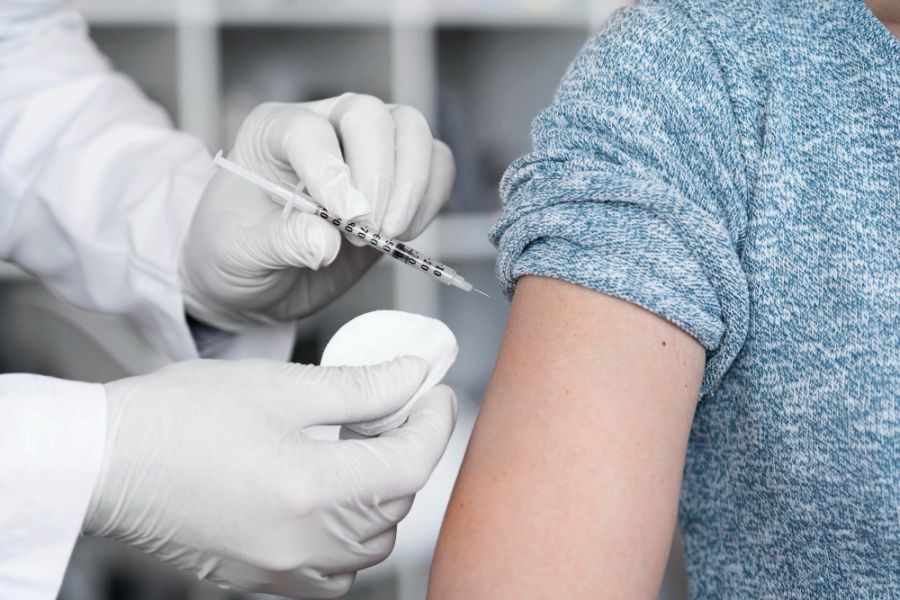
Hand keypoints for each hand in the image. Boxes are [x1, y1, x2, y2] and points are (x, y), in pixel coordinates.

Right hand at [84, 356, 456, 597]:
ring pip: (369, 546)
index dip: (435, 423)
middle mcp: (302, 542)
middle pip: (396, 505)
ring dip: (382, 498)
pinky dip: (348, 540)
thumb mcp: (280, 385)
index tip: (435, 393)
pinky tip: (331, 501)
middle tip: (397, 411)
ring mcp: (279, 567)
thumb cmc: (177, 418)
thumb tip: (411, 377)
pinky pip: (330, 573)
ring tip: (362, 451)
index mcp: (312, 489)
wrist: (106, 461)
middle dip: (409, 453)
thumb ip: (359, 387)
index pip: (411, 463)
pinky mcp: (257, 576)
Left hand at [180, 94, 455, 330]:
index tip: (343, 219)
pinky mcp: (399, 180)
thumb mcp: (238, 251)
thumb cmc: (236, 251)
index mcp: (274, 130)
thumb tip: (326, 245)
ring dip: (412, 186)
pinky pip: (436, 166)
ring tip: (387, 234)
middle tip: (366, 230)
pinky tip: (403, 233)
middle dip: (378, 176)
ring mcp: (367, 149)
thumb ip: (281, 242)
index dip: (331, 172)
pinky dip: (430, 200)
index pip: (310, 130)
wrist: (257, 277)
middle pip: (372, 116)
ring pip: (412, 132)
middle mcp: (325, 126)